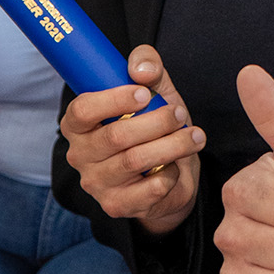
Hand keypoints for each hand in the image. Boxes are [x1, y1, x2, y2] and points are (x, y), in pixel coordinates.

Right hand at [60, 45, 203, 235]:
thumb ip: (147, 67)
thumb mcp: (154, 90)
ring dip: (172, 145)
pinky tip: (177, 166)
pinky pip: (149, 189)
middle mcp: (80, 155)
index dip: (114, 100)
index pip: (82, 111)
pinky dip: (170, 174)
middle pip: (116, 136)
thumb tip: (142, 70)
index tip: (145, 93)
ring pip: (135, 161)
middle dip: (156, 122)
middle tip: (179, 114)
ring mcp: (96, 183)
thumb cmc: (154, 126)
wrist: (170, 174)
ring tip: (194, 135)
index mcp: (78, 123)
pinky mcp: (117, 206)